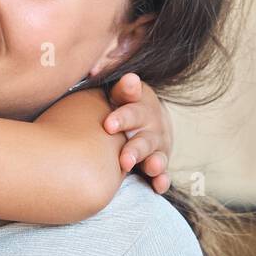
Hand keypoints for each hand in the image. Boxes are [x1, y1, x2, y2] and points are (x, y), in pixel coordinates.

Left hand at [102, 73, 172, 193]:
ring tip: (149, 168)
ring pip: (155, 155)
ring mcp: (157, 146)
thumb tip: (92, 68)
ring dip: (153, 163)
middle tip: (124, 158)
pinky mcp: (160, 163)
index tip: (109, 125)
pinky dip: (162, 180)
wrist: (150, 119)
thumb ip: (110, 86)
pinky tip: (158, 186)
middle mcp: (151, 126)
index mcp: (139, 105)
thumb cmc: (123, 105)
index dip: (123, 115)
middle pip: (144, 136)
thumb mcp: (120, 93)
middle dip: (135, 147)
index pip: (132, 106)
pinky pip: (163, 174)